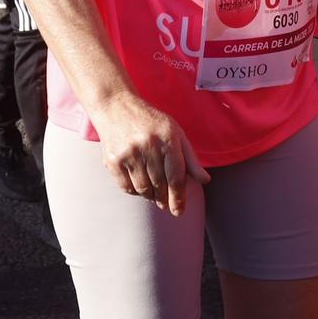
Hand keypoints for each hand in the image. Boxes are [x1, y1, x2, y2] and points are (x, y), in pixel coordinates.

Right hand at [91, 92, 209, 215]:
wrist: (116, 106)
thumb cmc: (151, 122)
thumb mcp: (175, 133)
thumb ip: (190, 158)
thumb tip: (205, 180)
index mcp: (167, 138)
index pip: (176, 176)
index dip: (179, 197)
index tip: (179, 211)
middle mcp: (148, 145)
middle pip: (160, 185)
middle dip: (165, 199)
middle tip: (166, 205)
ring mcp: (129, 153)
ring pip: (143, 189)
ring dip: (151, 197)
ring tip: (154, 195)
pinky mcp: (112, 160)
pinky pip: (127, 187)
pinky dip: (135, 192)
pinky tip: (140, 186)